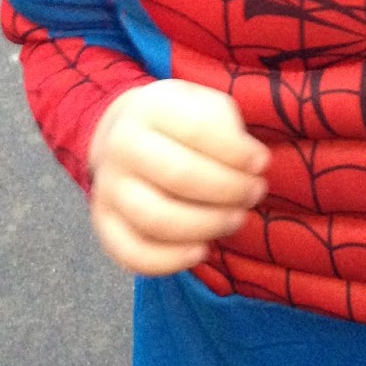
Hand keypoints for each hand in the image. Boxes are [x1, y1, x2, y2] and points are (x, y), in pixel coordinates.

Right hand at [88, 80, 269, 275]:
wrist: (123, 134)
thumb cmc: (179, 122)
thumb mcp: (203, 104)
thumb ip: (226, 124)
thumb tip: (249, 162)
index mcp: (149, 108)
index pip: (198, 129)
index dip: (237, 151)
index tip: (261, 163)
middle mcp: (121, 146)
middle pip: (180, 175)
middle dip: (229, 189)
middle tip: (255, 192)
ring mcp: (108, 187)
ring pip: (158, 219)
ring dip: (208, 225)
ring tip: (236, 218)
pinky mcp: (104, 223)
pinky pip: (133, 253)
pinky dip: (170, 261)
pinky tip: (202, 251)